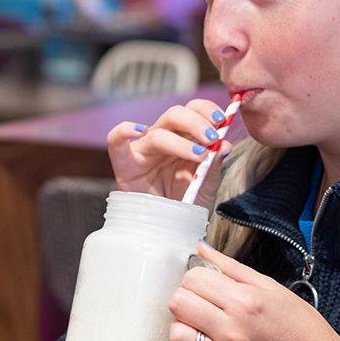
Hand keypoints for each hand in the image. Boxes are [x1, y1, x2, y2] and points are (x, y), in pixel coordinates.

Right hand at [105, 97, 232, 204]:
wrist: (167, 230)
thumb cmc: (185, 204)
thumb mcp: (206, 185)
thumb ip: (214, 165)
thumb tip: (224, 144)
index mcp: (184, 137)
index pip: (193, 110)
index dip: (207, 110)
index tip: (223, 120)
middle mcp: (162, 139)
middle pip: (175, 115)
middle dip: (196, 122)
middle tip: (212, 137)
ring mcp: (142, 150)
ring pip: (157, 133)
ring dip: (181, 141)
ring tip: (199, 154)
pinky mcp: (124, 164)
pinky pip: (115, 141)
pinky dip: (123, 130)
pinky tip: (139, 130)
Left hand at [167, 241, 339, 340]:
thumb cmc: (301, 327)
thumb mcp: (272, 287)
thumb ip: (232, 267)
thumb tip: (203, 248)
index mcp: (244, 301)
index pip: (193, 279)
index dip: (197, 277)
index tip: (208, 284)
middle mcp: (232, 329)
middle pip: (178, 303)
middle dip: (187, 297)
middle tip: (202, 302)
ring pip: (176, 334)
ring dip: (183, 326)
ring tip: (200, 324)